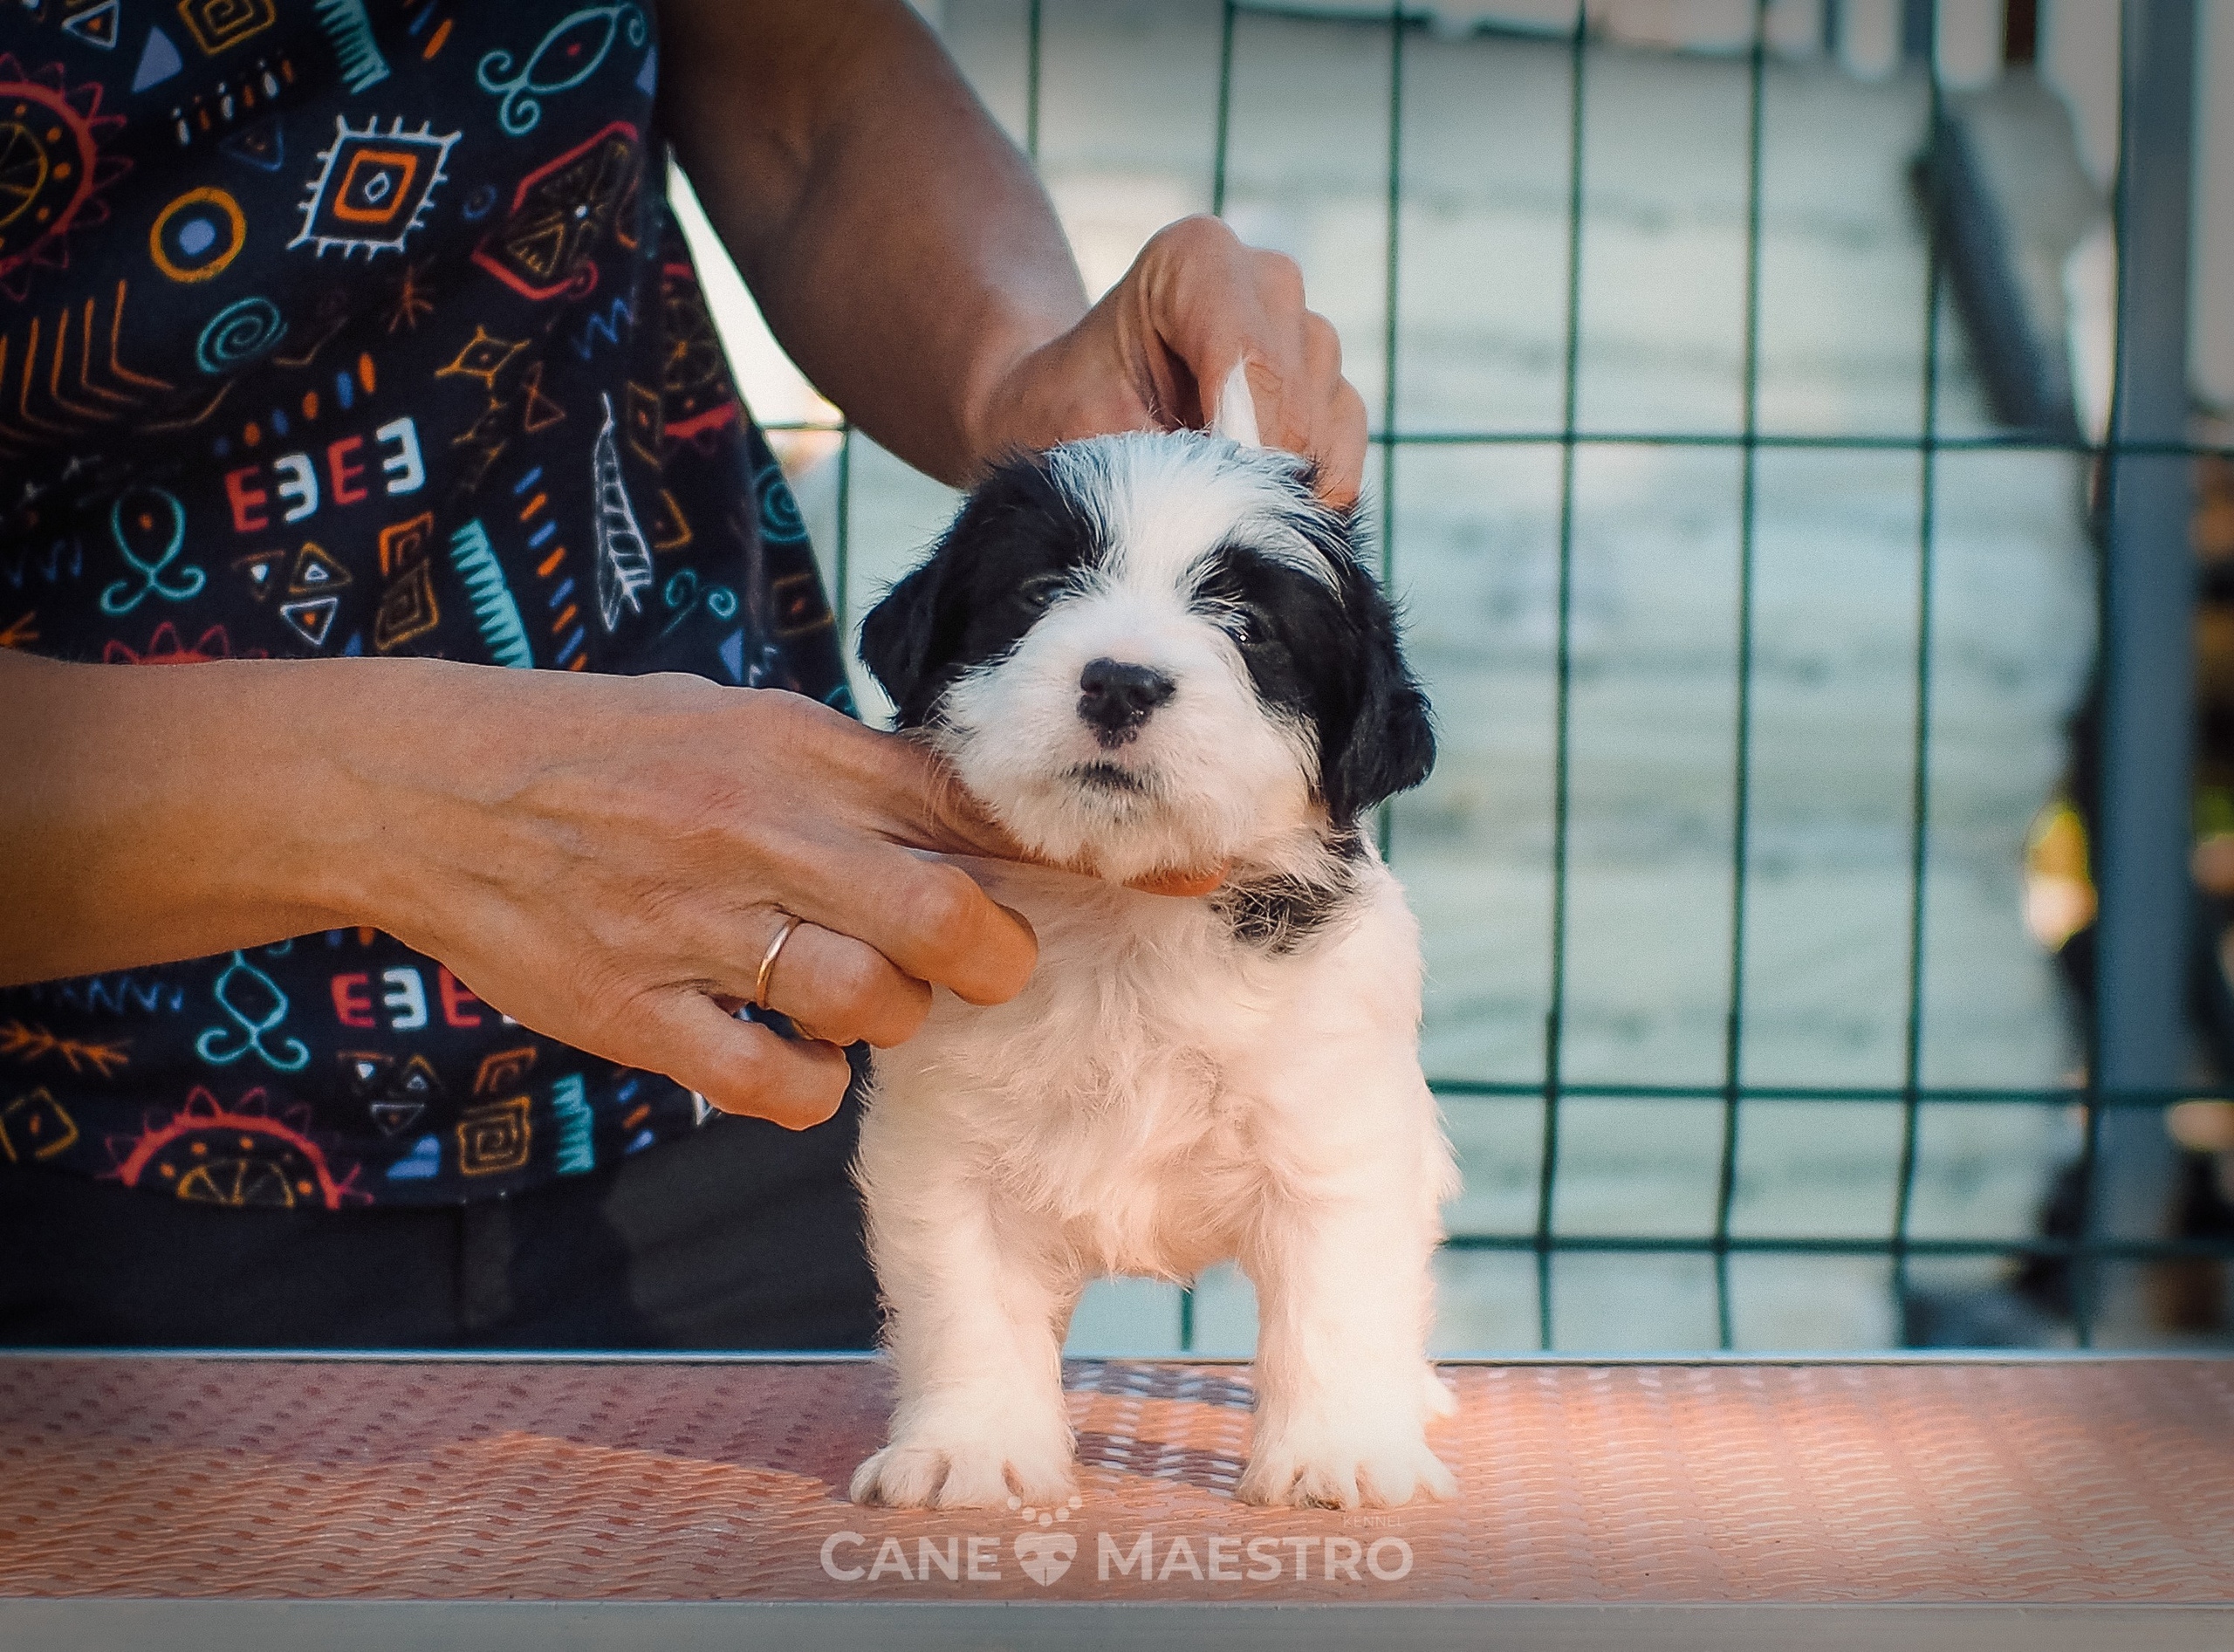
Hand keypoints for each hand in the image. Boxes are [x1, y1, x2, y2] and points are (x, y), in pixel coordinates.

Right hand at [349, 665, 1039, 1129]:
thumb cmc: (607, 750)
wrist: (427, 789)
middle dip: (993, 957)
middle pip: (944, 915)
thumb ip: (862, 773)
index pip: (971, 800)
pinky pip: (774, 1083)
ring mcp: (691, 924)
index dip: (1076, 851)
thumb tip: (990, 820)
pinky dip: (809, 1084)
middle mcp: (755, 829)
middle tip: (976, 966)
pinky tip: (791, 1055)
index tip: (1162, 878)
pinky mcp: (631, 1012)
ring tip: (860, 997)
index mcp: (796, 749)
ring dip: (893, 1018)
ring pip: (871, 1006)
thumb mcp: (742, 721)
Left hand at [966, 216, 1370, 504]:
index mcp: (1197, 260)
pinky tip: (1253, 512)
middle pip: (1297, 392)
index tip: (1204, 502)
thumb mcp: (1086, 439)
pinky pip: (1345, 448)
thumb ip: (1161, 464)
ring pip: (1327, 421)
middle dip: (1258, 474)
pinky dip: (1308, 492)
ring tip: (1211, 512)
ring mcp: (1306, 330)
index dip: (1239, 447)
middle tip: (1204, 527)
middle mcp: (1267, 280)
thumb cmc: (1063, 421)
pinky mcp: (1329, 385)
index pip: (1252, 358)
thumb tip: (1238, 515)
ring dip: (1279, 483)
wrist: (1069, 419)